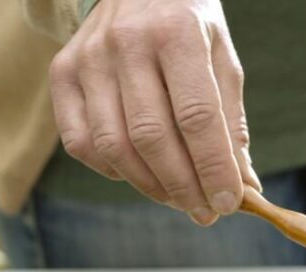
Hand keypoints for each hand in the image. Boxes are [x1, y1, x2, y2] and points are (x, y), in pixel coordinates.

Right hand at [48, 0, 259, 225]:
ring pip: (114, 147)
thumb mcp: (221, 59)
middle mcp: (126, 43)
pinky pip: (81, 143)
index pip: (196, 116)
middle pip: (152, 137)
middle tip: (206, 212)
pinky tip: (139, 173)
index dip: (214, 168)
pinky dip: (112, 171)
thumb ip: (231, 121)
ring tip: (178, 199)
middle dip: (183, 186)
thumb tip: (243, 185)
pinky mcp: (62, 73)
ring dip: (150, 186)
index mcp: (177, 32)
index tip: (230, 203)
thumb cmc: (188, 26)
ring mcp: (88, 58)